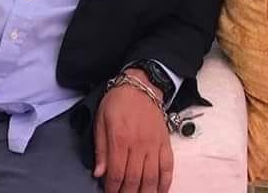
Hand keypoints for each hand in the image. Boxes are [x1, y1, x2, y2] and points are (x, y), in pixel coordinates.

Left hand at [93, 70, 173, 192]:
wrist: (142, 84)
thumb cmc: (118, 102)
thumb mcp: (101, 121)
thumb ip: (100, 148)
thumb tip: (99, 174)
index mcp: (120, 139)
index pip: (116, 174)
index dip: (112, 189)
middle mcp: (139, 144)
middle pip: (134, 180)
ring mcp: (154, 144)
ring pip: (151, 178)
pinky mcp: (165, 142)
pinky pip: (168, 167)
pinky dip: (165, 183)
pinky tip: (160, 192)